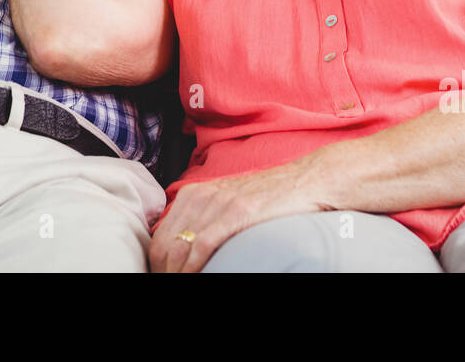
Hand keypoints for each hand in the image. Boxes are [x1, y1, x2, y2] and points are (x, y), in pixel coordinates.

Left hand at [148, 161, 327, 272]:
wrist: (305, 180)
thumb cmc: (268, 199)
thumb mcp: (227, 204)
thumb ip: (204, 220)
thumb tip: (185, 248)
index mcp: (193, 194)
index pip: (160, 238)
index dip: (159, 264)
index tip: (165, 276)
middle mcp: (200, 196)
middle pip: (164, 245)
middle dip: (165, 270)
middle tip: (170, 282)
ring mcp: (217, 203)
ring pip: (179, 247)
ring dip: (177, 272)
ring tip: (182, 283)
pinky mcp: (235, 212)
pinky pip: (202, 244)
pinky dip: (193, 267)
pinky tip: (195, 276)